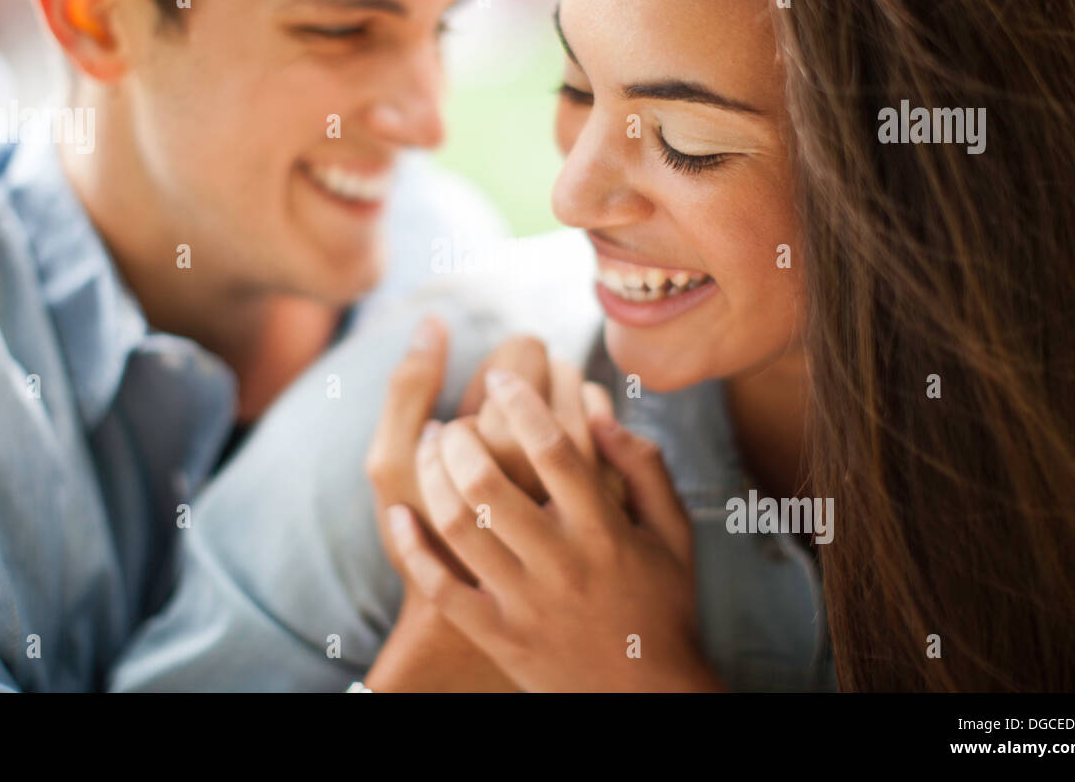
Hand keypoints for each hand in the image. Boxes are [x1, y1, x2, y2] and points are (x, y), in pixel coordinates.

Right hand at [364, 318, 616, 565]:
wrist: (460, 633)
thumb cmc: (422, 537)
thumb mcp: (392, 469)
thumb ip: (408, 394)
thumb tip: (433, 322)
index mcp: (487, 459)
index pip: (518, 369)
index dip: (512, 360)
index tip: (500, 370)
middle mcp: (539, 485)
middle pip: (564, 387)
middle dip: (549, 369)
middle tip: (533, 369)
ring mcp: (576, 509)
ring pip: (592, 418)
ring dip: (577, 388)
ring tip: (558, 385)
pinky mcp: (602, 528)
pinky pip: (615, 455)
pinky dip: (604, 422)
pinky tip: (586, 417)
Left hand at [385, 369, 719, 691]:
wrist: (647, 699)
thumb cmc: (663, 607)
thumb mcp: (674, 534)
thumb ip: (643, 467)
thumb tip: (602, 410)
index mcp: (605, 531)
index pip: (554, 448)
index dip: (521, 401)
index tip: (502, 376)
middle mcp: (561, 563)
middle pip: (489, 483)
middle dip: (460, 438)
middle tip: (453, 422)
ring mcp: (524, 602)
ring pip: (458, 526)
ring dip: (432, 477)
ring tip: (429, 448)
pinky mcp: (497, 634)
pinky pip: (440, 587)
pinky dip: (412, 547)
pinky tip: (400, 514)